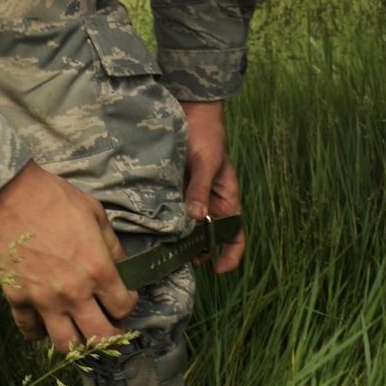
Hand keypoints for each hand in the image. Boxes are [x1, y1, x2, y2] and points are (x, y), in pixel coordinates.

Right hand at [0, 161, 136, 348]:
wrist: (8, 194)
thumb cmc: (54, 198)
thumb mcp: (95, 214)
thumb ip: (112, 246)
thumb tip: (122, 267)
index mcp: (97, 269)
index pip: (123, 306)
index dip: (128, 304)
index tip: (124, 299)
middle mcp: (73, 292)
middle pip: (99, 337)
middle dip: (110, 337)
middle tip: (108, 327)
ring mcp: (42, 299)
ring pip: (65, 344)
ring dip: (76, 343)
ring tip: (78, 331)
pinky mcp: (16, 297)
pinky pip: (29, 330)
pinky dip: (38, 331)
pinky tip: (44, 322)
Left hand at [179, 99, 244, 273]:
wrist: (190, 115)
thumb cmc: (208, 137)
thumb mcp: (207, 163)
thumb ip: (201, 189)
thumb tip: (195, 218)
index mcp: (226, 201)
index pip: (235, 236)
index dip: (230, 256)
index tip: (217, 270)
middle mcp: (208, 205)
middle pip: (206, 240)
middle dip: (196, 254)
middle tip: (178, 260)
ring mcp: (189, 201)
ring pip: (186, 230)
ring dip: (177, 241)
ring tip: (163, 248)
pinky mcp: (171, 193)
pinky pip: (169, 214)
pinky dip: (163, 224)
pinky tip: (150, 229)